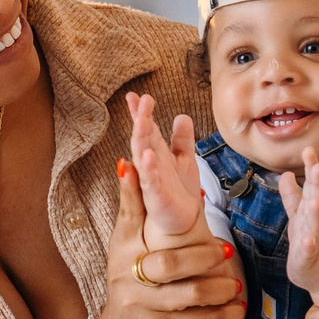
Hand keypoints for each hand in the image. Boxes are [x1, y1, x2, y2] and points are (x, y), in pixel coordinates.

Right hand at [53, 160, 244, 318]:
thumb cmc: (131, 288)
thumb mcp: (126, 248)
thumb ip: (133, 210)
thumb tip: (128, 163)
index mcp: (122, 249)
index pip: (131, 215)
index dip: (141, 190)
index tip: (152, 164)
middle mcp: (126, 276)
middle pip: (170, 262)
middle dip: (203, 256)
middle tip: (226, 249)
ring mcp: (142, 306)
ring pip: (190, 294)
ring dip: (219, 289)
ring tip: (234, 285)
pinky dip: (222, 316)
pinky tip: (236, 310)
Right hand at [126, 92, 205, 247]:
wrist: (182, 222)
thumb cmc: (179, 191)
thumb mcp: (184, 159)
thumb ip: (182, 139)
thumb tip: (181, 116)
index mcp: (157, 153)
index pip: (147, 129)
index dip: (140, 112)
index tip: (134, 95)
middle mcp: (150, 165)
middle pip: (143, 138)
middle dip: (141, 119)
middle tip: (140, 100)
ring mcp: (151, 180)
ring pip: (143, 156)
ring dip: (141, 138)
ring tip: (141, 120)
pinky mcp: (156, 198)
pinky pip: (150, 182)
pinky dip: (148, 169)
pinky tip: (147, 156)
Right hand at [277, 148, 318, 310]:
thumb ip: (313, 212)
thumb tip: (297, 182)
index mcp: (312, 226)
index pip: (309, 195)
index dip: (309, 174)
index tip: (309, 152)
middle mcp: (304, 236)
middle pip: (307, 204)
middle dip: (311, 182)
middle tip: (313, 157)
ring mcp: (303, 253)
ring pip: (306, 226)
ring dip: (310, 209)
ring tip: (316, 195)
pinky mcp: (306, 272)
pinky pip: (306, 256)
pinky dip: (307, 245)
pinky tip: (310, 236)